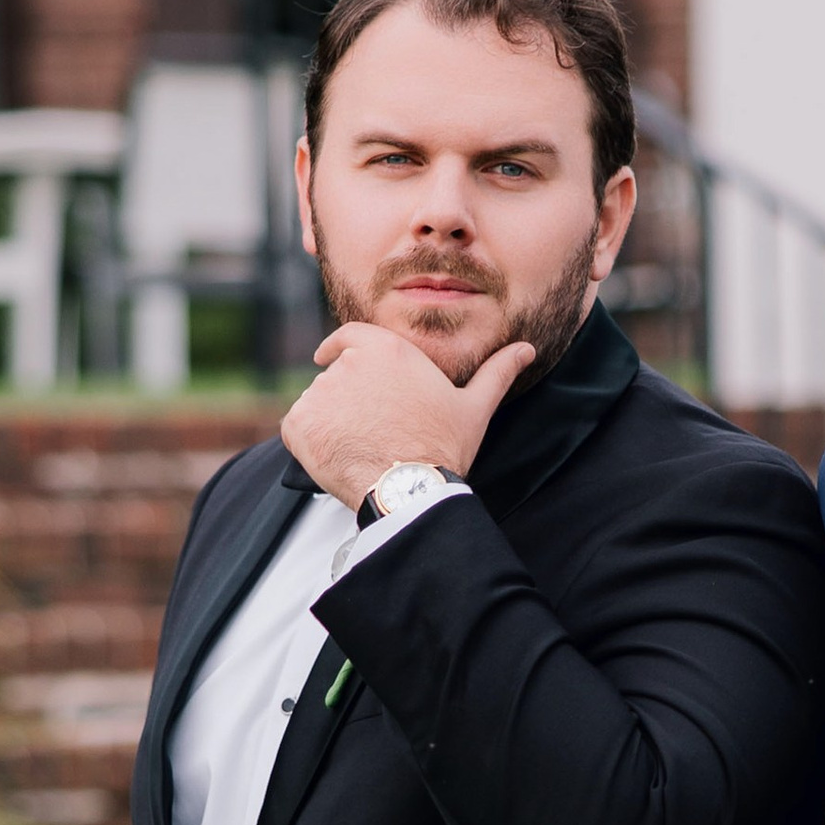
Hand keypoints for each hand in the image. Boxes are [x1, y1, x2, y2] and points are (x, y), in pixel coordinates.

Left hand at [279, 320, 532, 507]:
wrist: (410, 489)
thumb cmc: (443, 447)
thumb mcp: (474, 407)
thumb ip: (496, 372)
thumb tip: (527, 350)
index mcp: (386, 350)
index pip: (349, 336)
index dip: (338, 346)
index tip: (328, 355)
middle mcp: (348, 365)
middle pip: (335, 376)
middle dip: (345, 398)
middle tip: (365, 429)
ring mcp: (320, 393)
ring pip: (317, 403)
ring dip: (328, 420)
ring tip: (358, 447)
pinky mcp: (300, 423)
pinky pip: (297, 426)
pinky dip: (309, 440)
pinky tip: (336, 455)